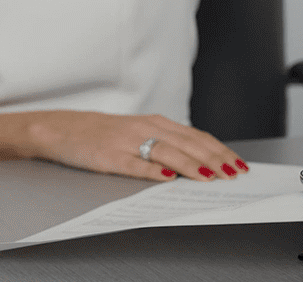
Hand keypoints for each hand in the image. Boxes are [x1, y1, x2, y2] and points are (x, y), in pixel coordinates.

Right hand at [21, 111, 248, 181]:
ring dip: (190, 165)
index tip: (238, 164)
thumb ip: (169, 144)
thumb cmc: (108, 133)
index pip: (197, 137)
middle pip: (188, 144)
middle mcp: (147, 128)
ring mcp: (128, 141)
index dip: (219, 150)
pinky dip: (151, 171)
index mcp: (158, 123)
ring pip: (166, 152)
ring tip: (210, 177)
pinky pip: (133, 164)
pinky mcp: (109, 156)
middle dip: (214, 159)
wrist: (65, 129)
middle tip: (233, 173)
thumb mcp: (142, 133)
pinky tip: (166, 179)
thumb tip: (203, 161)